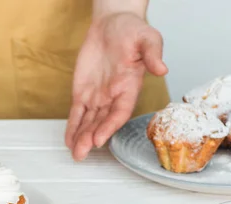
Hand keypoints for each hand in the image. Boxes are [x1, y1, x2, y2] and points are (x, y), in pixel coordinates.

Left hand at [65, 12, 167, 160]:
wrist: (112, 22)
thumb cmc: (132, 31)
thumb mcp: (147, 38)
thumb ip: (153, 54)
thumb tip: (162, 68)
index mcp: (129, 87)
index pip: (119, 112)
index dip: (109, 126)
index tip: (99, 139)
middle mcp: (113, 96)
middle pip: (101, 122)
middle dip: (90, 138)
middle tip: (81, 153)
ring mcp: (98, 96)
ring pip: (88, 121)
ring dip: (81, 137)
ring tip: (75, 153)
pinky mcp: (83, 92)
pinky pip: (77, 113)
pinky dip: (72, 126)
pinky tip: (69, 141)